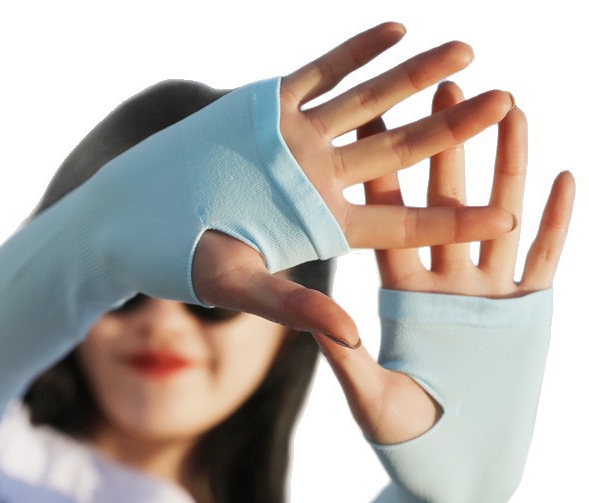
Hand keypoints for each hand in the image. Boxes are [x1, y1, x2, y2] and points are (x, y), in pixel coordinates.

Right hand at [194, 22, 516, 340]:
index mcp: (321, 229)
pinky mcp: (267, 107)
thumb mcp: (239, 287)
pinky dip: (356, 51)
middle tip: (507, 103)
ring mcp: (296, 142)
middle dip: (452, 130)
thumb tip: (352, 337)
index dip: (453, 220)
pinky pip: (321, 73)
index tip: (507, 212)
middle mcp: (318, 182)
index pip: (401, 225)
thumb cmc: (179, 261)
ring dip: (415, 78)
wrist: (129, 216)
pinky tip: (398, 30)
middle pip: (399, 155)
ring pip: (367, 104)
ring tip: (467, 53)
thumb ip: (296, 307)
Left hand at [315, 80, 574, 444]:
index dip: (384, 176)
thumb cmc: (406, 444)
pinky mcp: (528, 314)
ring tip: (509, 106)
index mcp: (401, 298)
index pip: (389, 226)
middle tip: (443, 84)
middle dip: (445, 145)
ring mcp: (488, 296)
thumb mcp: (371, 400)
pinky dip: (555, 221)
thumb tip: (312, 322)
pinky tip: (562, 175)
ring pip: (498, 217)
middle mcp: (443, 286)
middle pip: (444, 204)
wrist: (458, 474)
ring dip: (505, 164)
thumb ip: (346, 361)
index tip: (375, 125)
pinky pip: (544, 258)